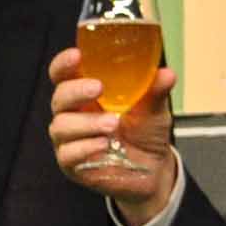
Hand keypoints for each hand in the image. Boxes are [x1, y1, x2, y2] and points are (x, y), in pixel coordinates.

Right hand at [48, 46, 180, 225]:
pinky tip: (103, 145)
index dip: (64, 63)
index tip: (77, 56)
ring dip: (86, 123)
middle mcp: (73, 113)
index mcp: (86, 93)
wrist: (152, 169)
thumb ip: (155, 91)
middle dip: (76, 91)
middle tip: (98, 88)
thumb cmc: (145, 132)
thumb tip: (166, 74)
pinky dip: (85, 148)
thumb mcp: (154, 108)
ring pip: (61, 126)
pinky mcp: (72, 164)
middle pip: (59, 97)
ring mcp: (70, 139)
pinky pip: (68, 154)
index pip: (63, 74)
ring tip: (113, 124)